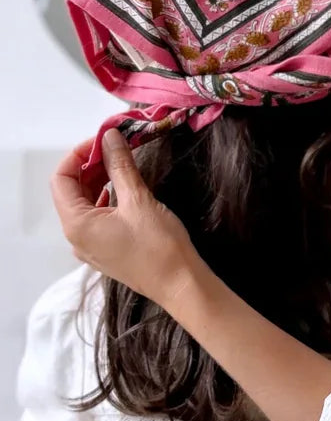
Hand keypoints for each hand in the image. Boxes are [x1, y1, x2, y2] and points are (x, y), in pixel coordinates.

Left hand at [51, 130, 199, 304]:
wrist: (180, 285)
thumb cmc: (158, 245)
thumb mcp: (138, 200)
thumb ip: (120, 165)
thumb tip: (109, 136)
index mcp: (76, 224)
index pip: (61, 178)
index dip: (80, 153)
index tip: (105, 138)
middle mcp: (76, 236)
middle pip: (71, 190)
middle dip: (91, 164)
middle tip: (117, 145)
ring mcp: (89, 246)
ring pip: (84, 203)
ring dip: (99, 179)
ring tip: (122, 161)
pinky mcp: (105, 250)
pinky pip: (96, 217)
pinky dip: (106, 197)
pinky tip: (125, 187)